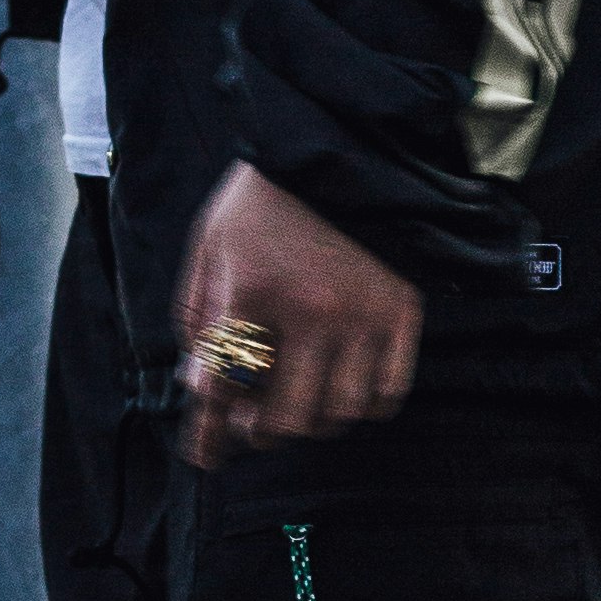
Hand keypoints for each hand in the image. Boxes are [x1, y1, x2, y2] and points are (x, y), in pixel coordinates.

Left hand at [175, 163, 423, 467]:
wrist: (346, 145)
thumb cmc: (267, 196)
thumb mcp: (211, 243)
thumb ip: (198, 315)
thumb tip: (198, 383)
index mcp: (253, 292)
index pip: (223, 388)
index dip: (209, 433)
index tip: (205, 455)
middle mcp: (310, 313)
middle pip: (284, 418)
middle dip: (259, 433)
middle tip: (251, 425)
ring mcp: (362, 316)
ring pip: (338, 413)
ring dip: (312, 420)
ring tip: (300, 402)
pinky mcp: (401, 312)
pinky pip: (388, 391)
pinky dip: (364, 404)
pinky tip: (344, 387)